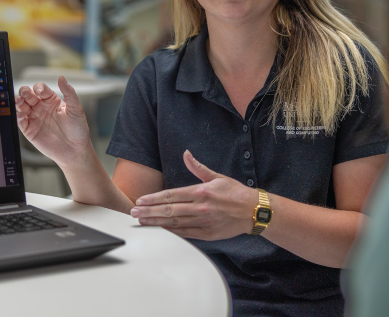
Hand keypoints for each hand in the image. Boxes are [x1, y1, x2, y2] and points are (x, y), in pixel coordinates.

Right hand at [15, 76, 91, 167]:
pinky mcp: (29, 130)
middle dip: (24, 92)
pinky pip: (20, 121)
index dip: (38, 88)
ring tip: (19, 101)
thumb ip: (69, 92)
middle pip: (28, 95)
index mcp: (52, 100)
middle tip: (25, 93)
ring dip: (18, 102)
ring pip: (22, 106)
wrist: (75, 151)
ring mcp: (35, 118)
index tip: (39, 91)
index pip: (41, 89)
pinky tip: (21, 114)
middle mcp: (41, 108)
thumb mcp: (76, 109)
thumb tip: (62, 77)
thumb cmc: (78, 130)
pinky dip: (18, 116)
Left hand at [130, 150, 257, 239]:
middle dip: (149, 211)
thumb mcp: (217, 177)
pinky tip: (160, 231)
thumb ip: (198, 167)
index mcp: (201, 192)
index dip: (154, 198)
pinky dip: (171, 232)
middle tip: (133, 212)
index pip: (171, 195)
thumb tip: (186, 154)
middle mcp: (200, 207)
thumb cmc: (235, 192)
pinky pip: (185, 234)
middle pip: (169, 210)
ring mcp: (203, 222)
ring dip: (156, 223)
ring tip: (141, 221)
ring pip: (174, 223)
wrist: (254, 211)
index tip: (141, 200)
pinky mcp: (207, 234)